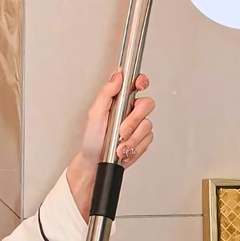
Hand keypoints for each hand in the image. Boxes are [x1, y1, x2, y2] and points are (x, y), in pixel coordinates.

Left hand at [67, 72, 154, 219]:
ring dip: (132, 137)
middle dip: (134, 119)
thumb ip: (106, 93)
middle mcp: (130, 111)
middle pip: (147, 104)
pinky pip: (148, 139)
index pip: (135, 84)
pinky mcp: (143, 140)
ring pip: (147, 125)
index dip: (141, 81)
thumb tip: (117, 76)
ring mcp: (138, 125)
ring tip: (119, 144)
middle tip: (122, 129)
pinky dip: (135, 147)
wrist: (95, 164)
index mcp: (118, 101)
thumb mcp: (95, 114)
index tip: (139, 84)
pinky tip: (124, 150)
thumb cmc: (92, 140)